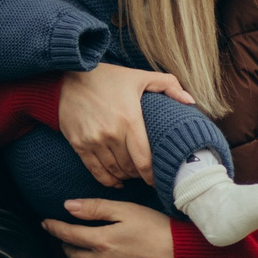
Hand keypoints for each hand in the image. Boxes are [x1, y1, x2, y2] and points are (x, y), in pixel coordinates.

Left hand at [44, 198, 175, 257]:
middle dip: (64, 243)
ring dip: (78, 256)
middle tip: (62, 233)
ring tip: (79, 244)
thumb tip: (68, 206)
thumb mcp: (126, 210)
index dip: (53, 228)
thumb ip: (95, 208)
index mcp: (101, 241)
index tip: (45, 222)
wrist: (185, 257)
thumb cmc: (157, 228)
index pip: (67, 235)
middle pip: (73, 255)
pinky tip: (101, 257)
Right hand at [56, 63, 195, 187]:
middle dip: (140, 174)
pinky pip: (95, 170)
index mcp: (130, 120)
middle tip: (146, 173)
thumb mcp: (139, 76)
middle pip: (131, 168)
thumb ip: (168, 85)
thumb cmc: (106, 77)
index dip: (154, 176)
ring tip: (132, 174)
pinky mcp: (79, 144)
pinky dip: (107, 180)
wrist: (67, 76)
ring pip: (114, 171)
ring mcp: (93, 140)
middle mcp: (111, 134)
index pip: (145, 161)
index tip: (160, 179)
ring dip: (125, 176)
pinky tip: (115, 181)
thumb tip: (190, 101)